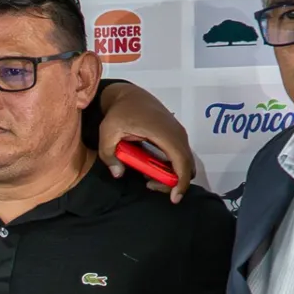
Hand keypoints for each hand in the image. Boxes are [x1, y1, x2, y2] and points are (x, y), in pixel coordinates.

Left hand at [98, 82, 197, 202]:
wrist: (127, 95)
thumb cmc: (118, 113)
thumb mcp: (107, 133)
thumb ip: (109, 155)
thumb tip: (118, 174)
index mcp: (163, 132)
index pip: (181, 161)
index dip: (180, 182)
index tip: (174, 198)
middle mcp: (176, 132)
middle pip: (187, 165)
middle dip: (173, 182)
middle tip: (149, 184)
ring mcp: (178, 133)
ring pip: (185, 161)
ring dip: (171, 175)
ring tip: (148, 177)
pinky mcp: (176, 134)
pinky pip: (180, 155)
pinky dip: (171, 167)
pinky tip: (151, 168)